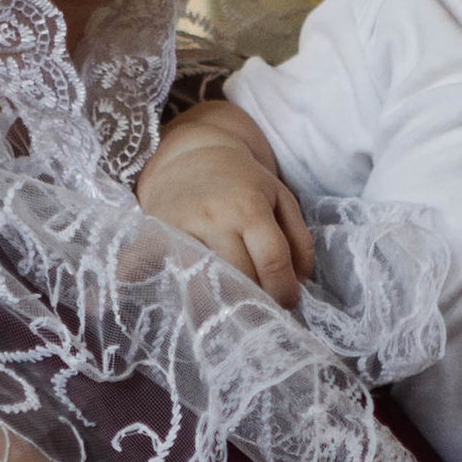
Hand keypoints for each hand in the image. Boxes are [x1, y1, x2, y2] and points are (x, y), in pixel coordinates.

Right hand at [137, 128, 314, 309]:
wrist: (191, 156)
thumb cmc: (242, 181)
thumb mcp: (280, 198)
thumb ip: (299, 239)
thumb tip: (300, 281)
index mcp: (250, 208)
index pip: (272, 261)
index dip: (285, 289)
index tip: (289, 301)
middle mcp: (216, 218)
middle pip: (242, 276)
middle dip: (260, 299)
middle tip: (267, 306)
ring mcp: (184, 228)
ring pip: (209, 281)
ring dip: (228, 301)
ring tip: (240, 304)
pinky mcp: (160, 235)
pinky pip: (177, 274)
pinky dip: (191, 290)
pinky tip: (204, 296)